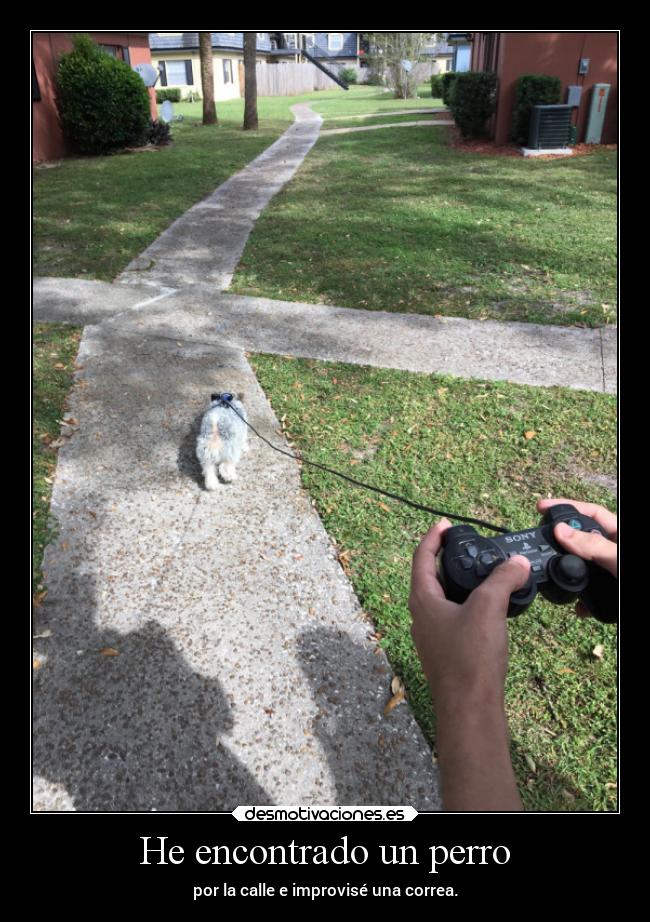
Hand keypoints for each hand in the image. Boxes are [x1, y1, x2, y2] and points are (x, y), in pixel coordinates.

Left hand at [408, 519, 529, 810]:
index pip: (421, 558)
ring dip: (458, 585)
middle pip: (429, 578)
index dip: (432, 538)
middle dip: (446, 560)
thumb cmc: (470, 658)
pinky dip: (467, 607)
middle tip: (467, 548)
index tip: (445, 524)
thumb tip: (517, 562)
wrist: (468, 710)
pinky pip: (453, 620)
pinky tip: (488, 611)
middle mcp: (421, 616)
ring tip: (483, 576)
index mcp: (422, 600)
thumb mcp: (488, 609)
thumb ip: (502, 579)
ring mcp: (431, 636)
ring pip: (442, 600)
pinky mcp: (445, 653)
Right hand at [537, 499, 616, 615]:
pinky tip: (577, 607)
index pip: (590, 512)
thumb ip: (594, 545)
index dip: (566, 507)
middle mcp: (614, 551)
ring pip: (586, 568)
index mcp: (619, 535)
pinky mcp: (614, 595)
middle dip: (564, 543)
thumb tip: (561, 530)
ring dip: (571, 574)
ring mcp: (613, 573)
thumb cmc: (646, 580)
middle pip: (584, 540)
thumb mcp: (619, 560)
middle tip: (542, 544)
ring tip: (555, 577)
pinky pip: (593, 594)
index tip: (541, 507)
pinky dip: (583, 601)